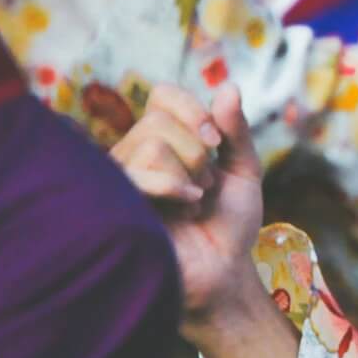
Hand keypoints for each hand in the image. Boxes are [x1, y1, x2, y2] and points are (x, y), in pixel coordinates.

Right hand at [110, 83, 265, 327]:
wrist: (225, 271)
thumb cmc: (229, 224)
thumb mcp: (243, 171)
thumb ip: (234, 130)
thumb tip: (228, 86)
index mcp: (163, 141)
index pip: (162, 95)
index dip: (192, 110)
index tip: (216, 141)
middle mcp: (134, 155)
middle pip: (158, 120)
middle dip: (197, 153)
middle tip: (205, 187)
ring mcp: (119, 180)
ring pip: (148, 144)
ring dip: (187, 175)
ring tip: (192, 204)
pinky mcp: (114, 204)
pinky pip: (133, 173)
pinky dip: (170, 186)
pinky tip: (185, 208)